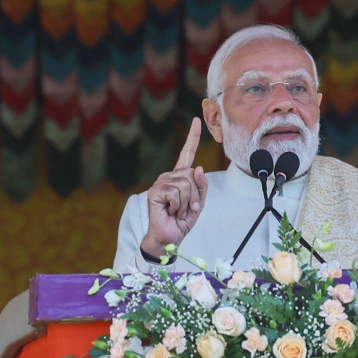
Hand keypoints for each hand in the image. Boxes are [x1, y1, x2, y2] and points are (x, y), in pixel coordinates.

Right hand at [141, 117, 208, 256]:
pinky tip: (171, 211)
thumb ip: (202, 186)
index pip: (187, 153)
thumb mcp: (199, 203)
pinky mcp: (155, 191)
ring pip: (186, 184)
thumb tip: (197, 167)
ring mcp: (161, 182)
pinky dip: (179, 206)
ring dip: (187, 202)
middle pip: (192, 174)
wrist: (170, 238)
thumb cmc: (183, 220)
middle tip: (187, 209)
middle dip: (196, 195)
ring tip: (178, 211)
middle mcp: (169, 176)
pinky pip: (177, 192)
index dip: (192, 137)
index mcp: (180, 176)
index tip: (196, 119)